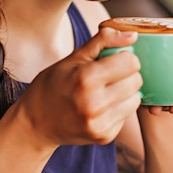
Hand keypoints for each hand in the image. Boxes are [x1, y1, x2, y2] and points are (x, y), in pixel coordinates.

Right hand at [16, 27, 142, 149]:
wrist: (35, 123)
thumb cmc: (53, 85)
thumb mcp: (73, 58)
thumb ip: (103, 41)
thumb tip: (133, 35)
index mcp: (85, 78)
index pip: (131, 62)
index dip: (123, 57)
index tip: (112, 59)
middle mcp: (94, 103)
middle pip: (136, 80)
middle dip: (126, 74)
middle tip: (107, 76)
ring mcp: (99, 123)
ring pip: (135, 99)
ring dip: (125, 93)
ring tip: (104, 91)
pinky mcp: (104, 137)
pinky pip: (126, 115)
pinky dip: (117, 108)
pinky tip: (100, 107)